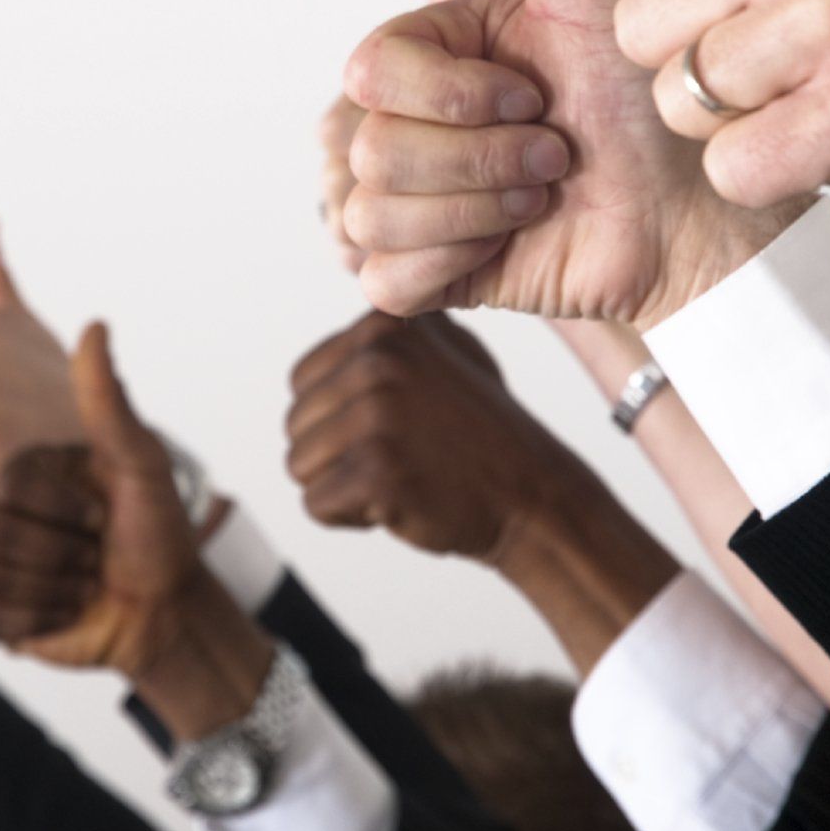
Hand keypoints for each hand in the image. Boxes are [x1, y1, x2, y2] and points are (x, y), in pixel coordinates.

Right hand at [0, 325, 272, 736]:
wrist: (167, 608)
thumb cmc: (158, 530)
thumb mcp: (139, 459)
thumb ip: (107, 399)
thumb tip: (95, 325)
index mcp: (32, 472)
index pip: (9, 481)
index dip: (63, 505)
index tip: (102, 511)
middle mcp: (7, 514)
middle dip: (64, 547)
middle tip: (97, 549)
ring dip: (58, 585)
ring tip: (88, 580)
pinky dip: (41, 618)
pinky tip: (70, 609)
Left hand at [285, 311, 674, 669]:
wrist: (534, 497)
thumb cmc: (485, 434)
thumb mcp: (447, 351)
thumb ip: (390, 334)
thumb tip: (343, 314)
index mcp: (384, 325)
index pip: (302, 380)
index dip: (339, 415)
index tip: (397, 424)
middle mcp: (377, 359)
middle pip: (295, 423)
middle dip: (337, 453)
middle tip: (402, 455)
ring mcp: (377, 414)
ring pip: (299, 465)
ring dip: (341, 485)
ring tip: (402, 474)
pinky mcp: (376, 470)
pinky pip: (316, 504)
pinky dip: (349, 516)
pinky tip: (399, 502)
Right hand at [343, 0, 798, 326]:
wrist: (694, 214)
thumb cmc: (654, 103)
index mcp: (434, 58)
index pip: (367, 69)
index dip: (452, 94)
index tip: (534, 95)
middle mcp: (413, 125)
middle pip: (368, 147)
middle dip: (478, 158)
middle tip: (554, 155)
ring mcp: (414, 201)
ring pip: (371, 215)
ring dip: (475, 209)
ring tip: (540, 196)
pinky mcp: (426, 272)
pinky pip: (385, 278)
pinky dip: (452, 261)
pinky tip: (512, 241)